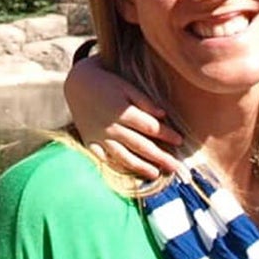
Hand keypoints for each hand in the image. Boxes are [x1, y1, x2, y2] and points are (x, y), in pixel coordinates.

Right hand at [64, 57, 182, 178]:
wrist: (78, 85)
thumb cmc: (107, 84)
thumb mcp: (126, 86)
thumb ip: (145, 101)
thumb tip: (163, 115)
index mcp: (122, 111)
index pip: (149, 127)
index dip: (166, 134)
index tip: (180, 141)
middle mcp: (111, 127)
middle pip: (140, 145)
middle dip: (160, 156)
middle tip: (175, 166)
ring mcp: (99, 137)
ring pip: (123, 156)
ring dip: (140, 166)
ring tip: (155, 174)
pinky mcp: (89, 142)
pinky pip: (103, 158)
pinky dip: (116, 166)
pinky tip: (128, 172)